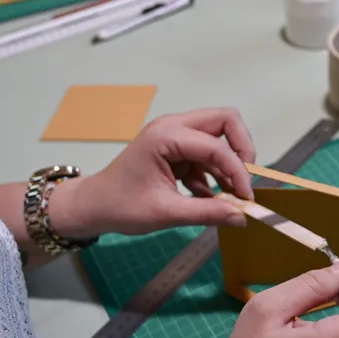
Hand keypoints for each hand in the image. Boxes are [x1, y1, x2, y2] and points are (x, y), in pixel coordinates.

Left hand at [49, 107, 255, 237]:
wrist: (92, 206)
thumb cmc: (121, 206)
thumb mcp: (166, 213)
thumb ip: (207, 212)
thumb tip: (242, 217)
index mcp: (166, 136)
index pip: (217, 146)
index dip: (237, 171)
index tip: (246, 198)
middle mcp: (173, 126)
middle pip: (225, 120)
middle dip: (242, 149)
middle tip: (244, 179)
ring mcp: (175, 134)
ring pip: (220, 135)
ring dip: (229, 163)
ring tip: (228, 194)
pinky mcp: (178, 148)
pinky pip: (208, 152)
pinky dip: (215, 172)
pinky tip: (208, 196)